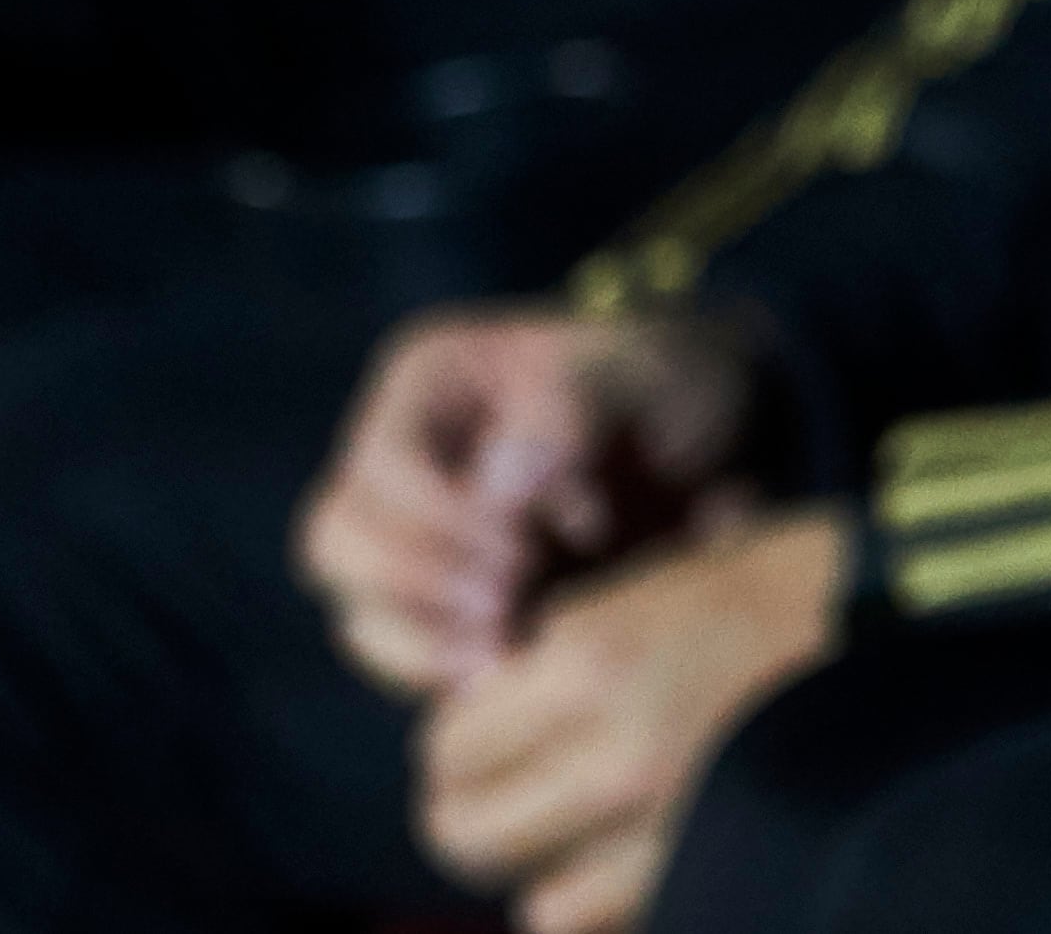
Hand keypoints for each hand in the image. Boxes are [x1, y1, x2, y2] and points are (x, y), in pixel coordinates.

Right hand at [299, 305, 760, 700]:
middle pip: (338, 542)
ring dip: (420, 644)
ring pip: (358, 607)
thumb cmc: (669, 381)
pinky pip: (402, 652)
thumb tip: (501, 488)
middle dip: (417, 586)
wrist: (712, 441)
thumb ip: (569, 411)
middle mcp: (399, 460)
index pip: (380, 468)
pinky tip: (507, 680)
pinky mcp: (442, 602)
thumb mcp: (640, 370)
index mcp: (428, 384)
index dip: (437, 522)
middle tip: (507, 608)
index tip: (522, 551)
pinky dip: (442, 671)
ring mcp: (413, 536)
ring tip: (505, 657)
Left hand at [415, 507, 850, 933]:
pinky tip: (650, 860)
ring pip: (539, 904)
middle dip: (481, 820)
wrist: (928, 625)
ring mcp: (669, 825)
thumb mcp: (673, 573)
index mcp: (593, 657)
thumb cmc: (808, 581)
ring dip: (555, 876)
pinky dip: (621, 902)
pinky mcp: (719, 866)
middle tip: (521, 800)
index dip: (462, 746)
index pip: (449, 743)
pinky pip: (619, 920)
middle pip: (466, 834)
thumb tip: (500, 691)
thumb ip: (576, 633)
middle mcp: (614, 749)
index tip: (496, 739)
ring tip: (591, 843)